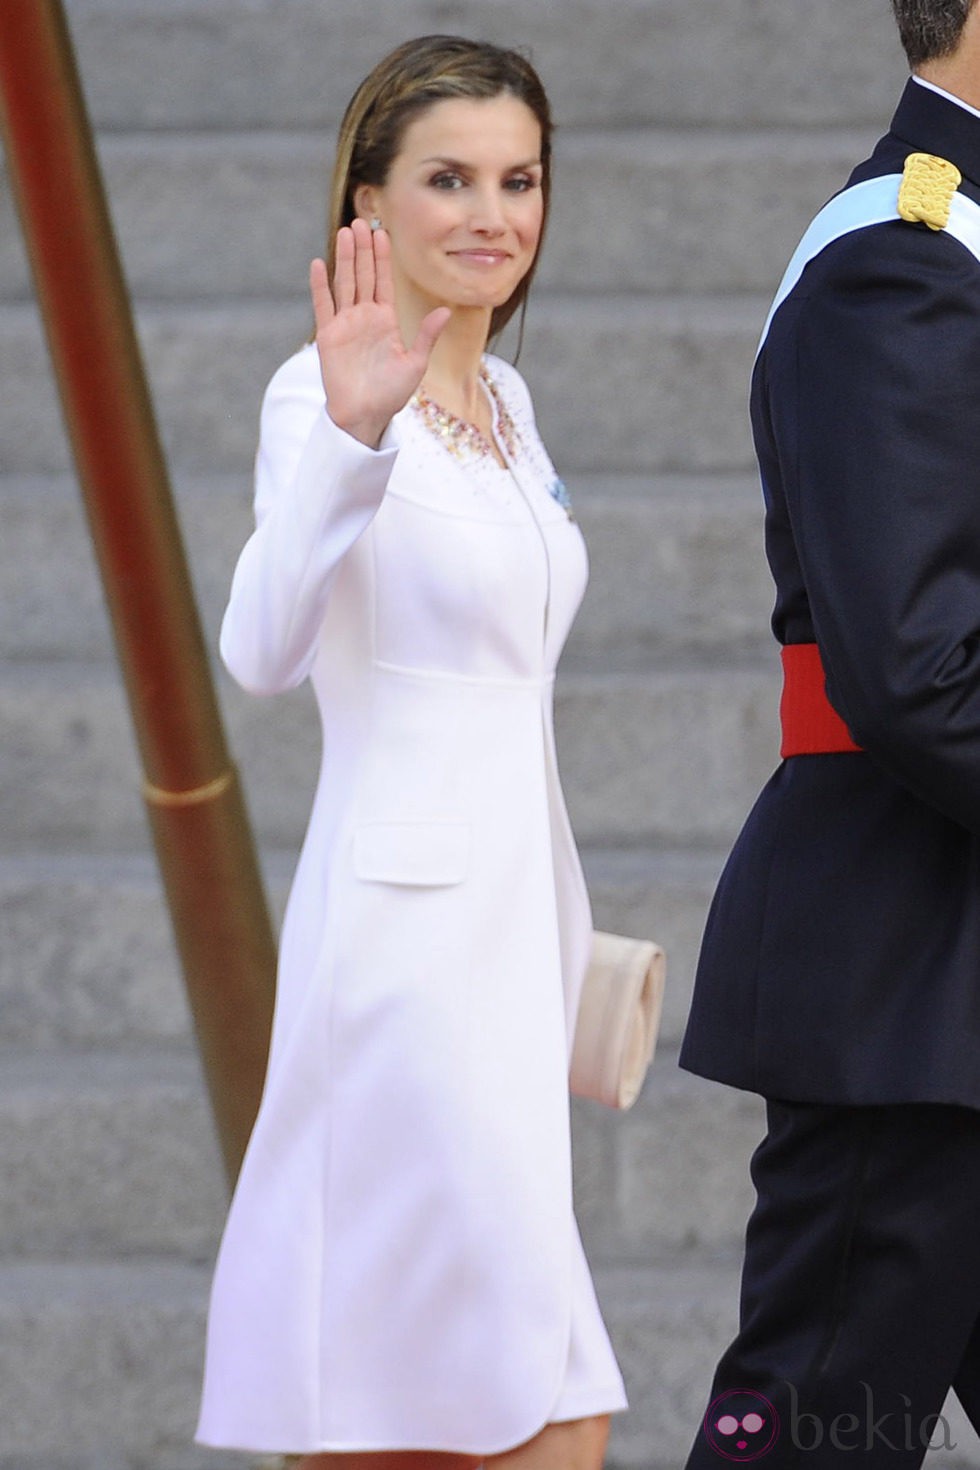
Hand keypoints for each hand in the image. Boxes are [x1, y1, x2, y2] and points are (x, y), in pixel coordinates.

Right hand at [310, 219, 450, 447]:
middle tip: (361, 220)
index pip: (384, 281)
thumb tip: (446, 309)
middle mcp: (365, 318)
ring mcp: (345, 324)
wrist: (365, 416)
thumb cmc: (391, 395)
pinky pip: (323, 305)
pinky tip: (319, 263)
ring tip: (345, 232)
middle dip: (363, 248)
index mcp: (386, 321)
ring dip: (345, 258)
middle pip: (363, 275)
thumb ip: (427, 335)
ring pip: (345, 283)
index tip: (383, 233)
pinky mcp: (328, 335)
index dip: (383, 257)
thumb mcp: (415, 363)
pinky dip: (320, 285)